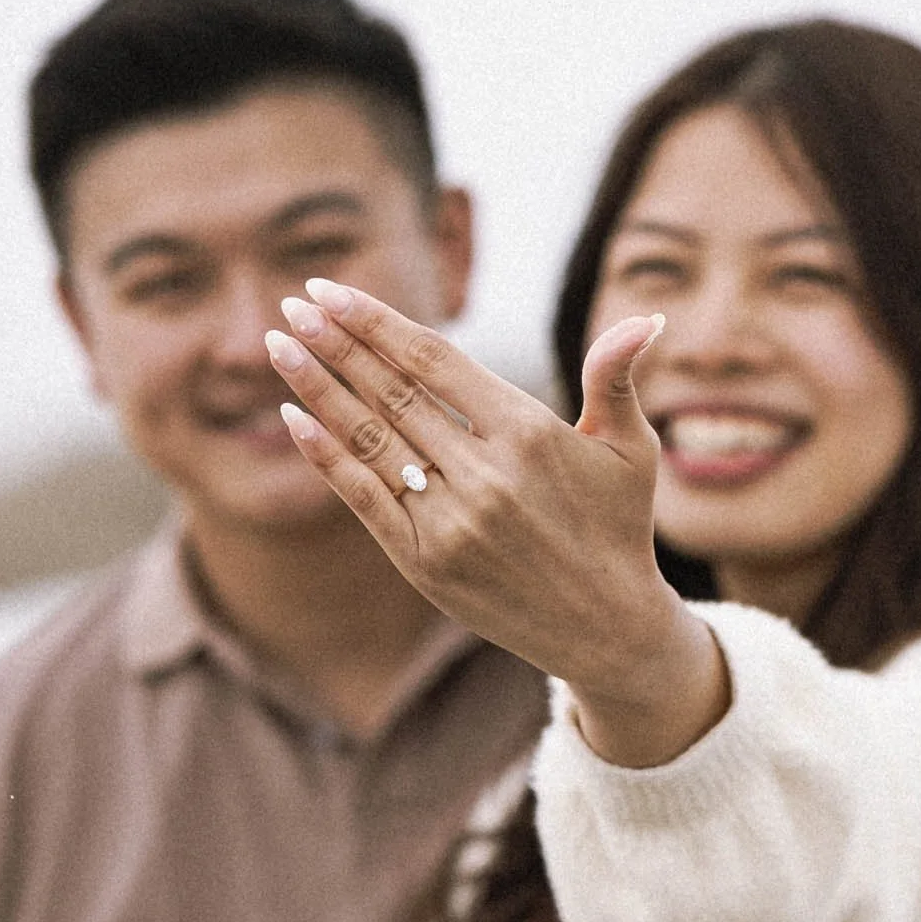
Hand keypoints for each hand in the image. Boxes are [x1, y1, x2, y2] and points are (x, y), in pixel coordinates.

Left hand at [265, 279, 727, 765]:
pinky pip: (362, 497)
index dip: (376, 322)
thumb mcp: (631, 450)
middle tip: (292, 304)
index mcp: (529, 432)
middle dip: (334, 344)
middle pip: (391, 393)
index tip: (330, 290)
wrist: (608, 631)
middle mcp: (483, 474)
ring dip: (317, 388)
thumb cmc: (618, 528)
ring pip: (368, 439)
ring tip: (277, 345)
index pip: (432, 360)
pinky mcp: (425, 563)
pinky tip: (292, 417)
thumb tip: (643, 316)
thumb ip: (617, 378)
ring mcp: (449, 521)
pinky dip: (325, 455)